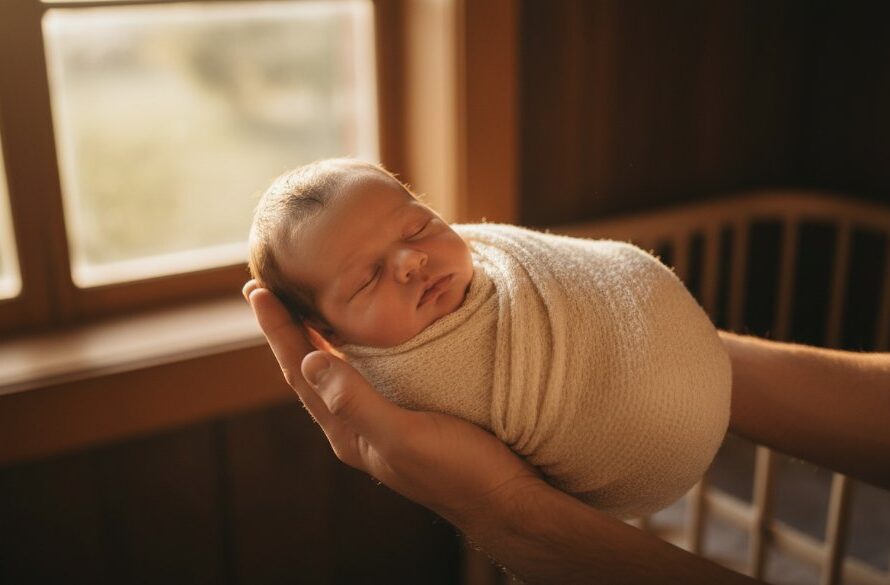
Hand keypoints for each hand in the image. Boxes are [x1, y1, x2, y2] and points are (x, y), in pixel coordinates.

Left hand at [242, 280, 540, 527]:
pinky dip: (352, 346)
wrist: (501, 497)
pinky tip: (360, 333)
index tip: (258, 291)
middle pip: (309, 369)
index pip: (300, 373)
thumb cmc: (458, 470)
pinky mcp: (408, 411)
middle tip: (266, 289)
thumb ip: (356, 402)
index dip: (278, 331)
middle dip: (287, 329)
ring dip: (315, 336)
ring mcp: (381, 419)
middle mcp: (357, 424)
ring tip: (301, 303)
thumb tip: (309, 360)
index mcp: (348, 431)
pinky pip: (366, 371)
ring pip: (336, 370)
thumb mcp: (404, 436)